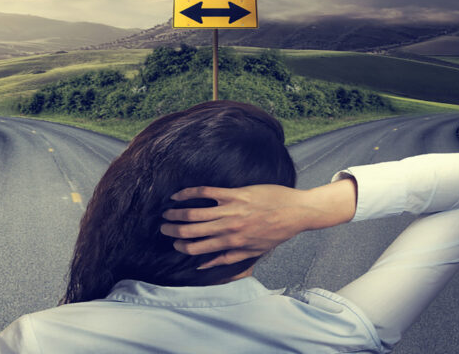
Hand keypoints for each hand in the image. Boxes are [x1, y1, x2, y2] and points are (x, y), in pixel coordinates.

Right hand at [160, 183, 351, 268]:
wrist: (296, 212)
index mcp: (232, 243)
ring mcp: (230, 209)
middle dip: (173, 230)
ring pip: (195, 212)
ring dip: (177, 213)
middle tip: (162, 227)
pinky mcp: (235, 193)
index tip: (173, 244)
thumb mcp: (254, 252)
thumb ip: (227, 258)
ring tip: (166, 212)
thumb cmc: (276, 233)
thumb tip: (203, 265)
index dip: (182, 247)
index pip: (198, 248)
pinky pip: (206, 192)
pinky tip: (178, 194)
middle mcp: (228, 227)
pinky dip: (189, 193)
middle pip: (192, 230)